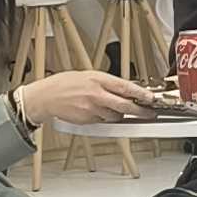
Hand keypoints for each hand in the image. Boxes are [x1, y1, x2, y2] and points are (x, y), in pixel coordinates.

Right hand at [16, 69, 157, 129]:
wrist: (46, 96)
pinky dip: (104, 118)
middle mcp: (96, 94)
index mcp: (98, 80)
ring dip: (119, 114)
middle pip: (125, 106)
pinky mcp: (87, 120)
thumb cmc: (65, 84)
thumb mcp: (88, 76)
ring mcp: (92, 108)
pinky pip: (103, 121)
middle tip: (149, 112)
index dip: (141, 94)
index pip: (126, 87)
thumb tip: (126, 89)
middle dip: (140, 111)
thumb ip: (107, 83)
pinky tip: (96, 110)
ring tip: (111, 107)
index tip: (151, 98)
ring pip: (115, 116)